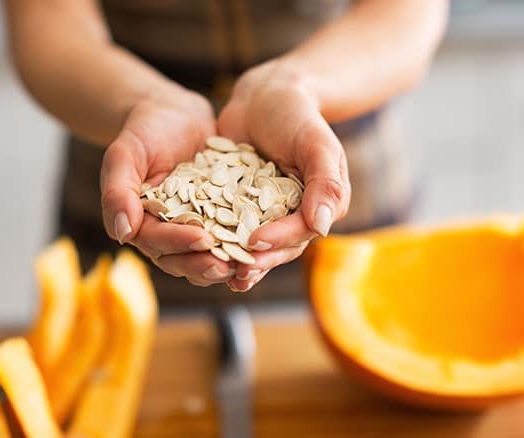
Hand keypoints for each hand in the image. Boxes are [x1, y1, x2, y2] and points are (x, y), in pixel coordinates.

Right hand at [100, 85, 236, 285]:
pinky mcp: (217, 218)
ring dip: (225, 263)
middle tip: (228, 266)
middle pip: (182, 258)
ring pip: (205, 256)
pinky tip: (262, 243)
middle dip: (204, 264)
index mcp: (140, 222)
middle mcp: (165, 231)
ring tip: (246, 265)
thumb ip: (117, 192)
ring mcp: (193, 227)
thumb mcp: (125, 154)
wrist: (174, 114)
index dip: (179, 243)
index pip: (157, 242)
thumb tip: (122, 234)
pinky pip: (228, 237)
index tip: (202, 239)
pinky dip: (242, 245)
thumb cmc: (143, 131)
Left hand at [217, 61, 350, 290]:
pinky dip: (215, 241)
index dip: (279, 240)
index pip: (300, 232)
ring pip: (251, 245)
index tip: (256, 241)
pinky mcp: (236, 206)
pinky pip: (227, 227)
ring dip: (236, 261)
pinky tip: (197, 251)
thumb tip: (323, 227)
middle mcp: (292, 215)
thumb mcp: (316, 143)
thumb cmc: (296, 115)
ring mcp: (263, 213)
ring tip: (217, 274)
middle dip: (257, 261)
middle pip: (276, 247)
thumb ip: (325, 183)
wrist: (263, 97)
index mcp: (318, 206)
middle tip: (236, 274)